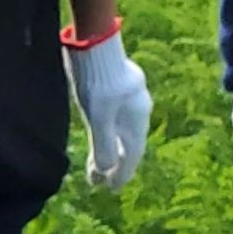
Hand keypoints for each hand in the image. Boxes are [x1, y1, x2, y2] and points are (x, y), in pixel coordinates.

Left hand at [65, 27, 150, 188]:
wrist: (95, 44)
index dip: (121, 173)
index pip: (132, 154)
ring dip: (111, 151)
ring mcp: (128, 99)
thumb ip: (105, 143)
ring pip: (122, 132)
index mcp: (137, 119)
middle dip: (116, 165)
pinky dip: (107, 135)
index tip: (110, 189)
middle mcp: (138, 110)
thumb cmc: (97, 80)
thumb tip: (106, 171)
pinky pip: (115, 120)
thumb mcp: (99, 116)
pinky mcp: (116, 90)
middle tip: (103, 183)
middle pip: (129, 144)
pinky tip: (100, 135)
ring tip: (99, 166)